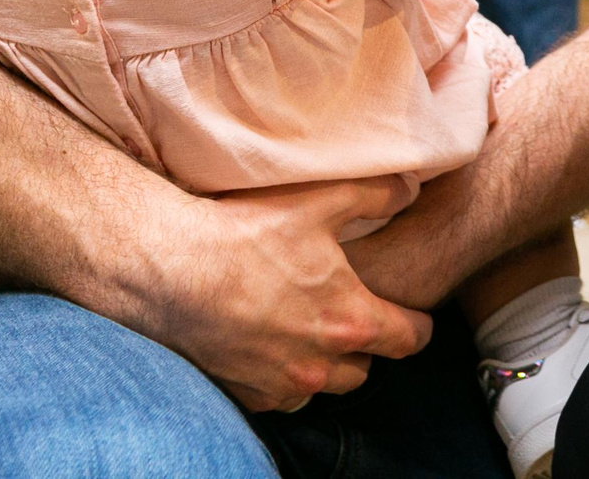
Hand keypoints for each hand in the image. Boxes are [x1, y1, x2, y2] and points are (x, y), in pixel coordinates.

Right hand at [156, 179, 432, 412]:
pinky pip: (281, 397)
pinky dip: (284, 378)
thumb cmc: (247, 233)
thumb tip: (408, 189)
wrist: (171, 268)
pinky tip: (272, 345)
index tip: (414, 317)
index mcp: (350, 321)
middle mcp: (319, 364)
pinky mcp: (245, 394)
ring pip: (324, 387)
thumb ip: (377, 194)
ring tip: (312, 332)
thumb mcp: (320, 199)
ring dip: (326, 365)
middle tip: (353, 315)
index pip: (409, 339)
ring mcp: (280, 384)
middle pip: (366, 368)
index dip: (417, 326)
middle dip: (367, 345)